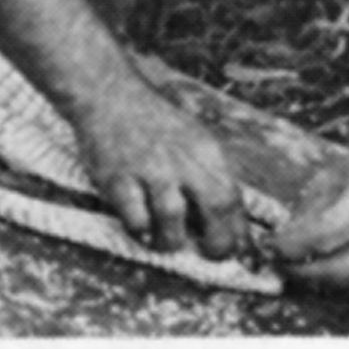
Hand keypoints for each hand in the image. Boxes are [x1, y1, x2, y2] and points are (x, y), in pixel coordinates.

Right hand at [75, 90, 245, 259]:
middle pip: (215, 209)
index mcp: (207, 151)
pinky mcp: (118, 178)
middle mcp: (183, 159)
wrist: (109, 94)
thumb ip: (209, 174)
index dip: (239, 232)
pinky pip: (135, 218)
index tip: (236, 249)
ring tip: (167, 241)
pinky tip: (142, 229)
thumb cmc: (154, 122)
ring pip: (173, 220)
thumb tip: (226, 219)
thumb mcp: (194, 139)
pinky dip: (141, 231)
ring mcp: (149, 169)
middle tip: (209, 254)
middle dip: (217, 244)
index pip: (234, 199)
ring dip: (172, 241)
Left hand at [269, 130, 348, 291]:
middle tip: (279, 265)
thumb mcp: (328, 180)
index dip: (288, 249)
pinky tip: (328, 266)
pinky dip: (344, 281)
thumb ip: (306, 215)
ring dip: (320, 280)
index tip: (268, 247)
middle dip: (300, 273)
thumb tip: (280, 244)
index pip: (318, 241)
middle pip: (335, 272)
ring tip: (299, 265)